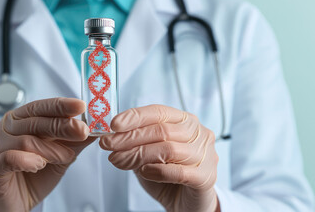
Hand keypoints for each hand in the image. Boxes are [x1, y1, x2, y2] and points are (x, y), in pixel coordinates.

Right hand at [0, 98, 94, 211]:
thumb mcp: (60, 156)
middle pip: (33, 122)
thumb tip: (97, 126)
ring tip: (64, 158)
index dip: (60, 105)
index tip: (80, 106)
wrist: (16, 204)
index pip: (39, 107)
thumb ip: (74, 141)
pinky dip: (28, 160)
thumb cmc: (34, 177)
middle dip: (61, 126)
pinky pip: (9, 158)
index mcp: (19, 121)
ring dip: (50, 150)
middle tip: (82, 130)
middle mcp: (4, 130)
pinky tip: (38, 165)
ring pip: (25, 141)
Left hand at [100, 105, 219, 211]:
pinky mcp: (207, 176)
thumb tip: (112, 136)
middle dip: (129, 137)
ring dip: (138, 155)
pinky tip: (143, 172)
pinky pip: (179, 171)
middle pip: (161, 130)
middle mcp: (199, 133)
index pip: (159, 112)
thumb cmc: (167, 175)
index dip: (135, 116)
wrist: (186, 203)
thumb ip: (136, 143)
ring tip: (118, 161)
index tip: (113, 124)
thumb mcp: (148, 154)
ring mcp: (206, 154)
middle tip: (107, 145)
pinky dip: (157, 171)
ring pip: (168, 149)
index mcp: (186, 121)